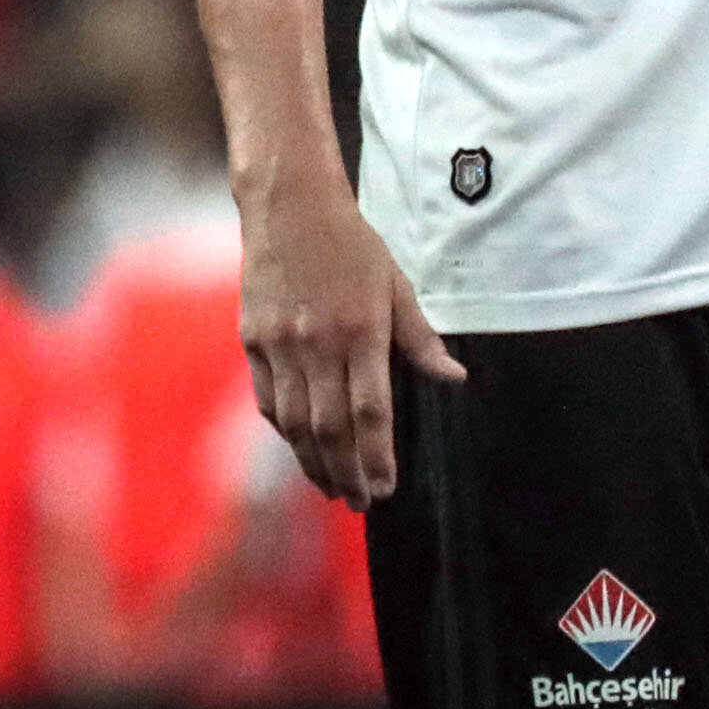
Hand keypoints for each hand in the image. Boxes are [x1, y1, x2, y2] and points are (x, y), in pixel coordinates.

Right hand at [237, 178, 464, 507]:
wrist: (288, 206)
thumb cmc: (352, 244)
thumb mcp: (397, 285)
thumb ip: (421, 338)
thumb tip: (455, 379)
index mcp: (362, 331)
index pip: (371, 412)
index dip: (377, 458)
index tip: (386, 488)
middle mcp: (319, 344)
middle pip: (331, 428)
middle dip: (347, 474)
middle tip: (360, 502)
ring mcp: (280, 344)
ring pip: (295, 422)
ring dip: (313, 462)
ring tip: (331, 488)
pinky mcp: (252, 339)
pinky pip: (268, 399)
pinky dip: (284, 430)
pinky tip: (300, 447)